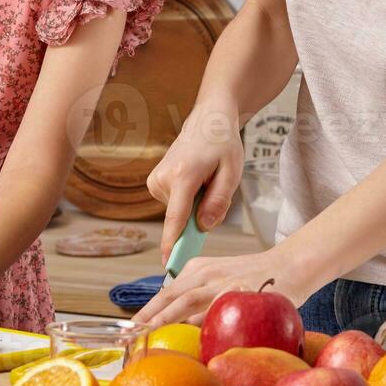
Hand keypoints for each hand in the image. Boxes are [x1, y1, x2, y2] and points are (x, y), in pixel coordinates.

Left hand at [130, 246, 321, 328]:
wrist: (289, 265)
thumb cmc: (251, 277)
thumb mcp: (218, 275)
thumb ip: (196, 291)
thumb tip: (173, 320)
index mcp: (198, 267)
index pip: (167, 291)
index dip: (147, 310)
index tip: (131, 327)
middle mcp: (208, 273)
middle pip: (172, 295)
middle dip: (150, 315)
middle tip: (131, 333)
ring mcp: (224, 283)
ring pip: (189, 302)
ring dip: (168, 319)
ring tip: (150, 334)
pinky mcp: (242, 293)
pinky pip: (218, 311)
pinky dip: (203, 324)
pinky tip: (193, 338)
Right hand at [146, 105, 245, 263]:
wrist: (207, 120)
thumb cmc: (222, 144)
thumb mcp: (231, 172)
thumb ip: (219, 202)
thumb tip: (203, 227)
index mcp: (183, 175)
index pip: (176, 218)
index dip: (173, 244)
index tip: (168, 265)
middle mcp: (163, 178)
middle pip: (182, 218)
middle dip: (201, 214)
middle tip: (216, 188)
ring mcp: (156, 180)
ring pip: (179, 212)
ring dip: (196, 204)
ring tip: (205, 178)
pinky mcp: (154, 182)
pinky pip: (175, 205)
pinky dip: (188, 199)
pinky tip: (195, 179)